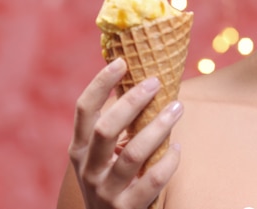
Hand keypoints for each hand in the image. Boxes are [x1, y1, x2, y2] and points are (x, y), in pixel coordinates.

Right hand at [68, 58, 182, 208]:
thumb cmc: (112, 181)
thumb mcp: (103, 157)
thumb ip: (117, 129)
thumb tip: (146, 85)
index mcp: (78, 149)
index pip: (84, 109)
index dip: (100, 83)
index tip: (121, 62)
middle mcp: (87, 169)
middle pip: (106, 127)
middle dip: (132, 101)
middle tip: (156, 82)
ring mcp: (105, 190)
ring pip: (133, 153)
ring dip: (159, 126)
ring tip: (178, 108)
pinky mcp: (126, 208)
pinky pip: (152, 180)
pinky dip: (168, 161)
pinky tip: (177, 149)